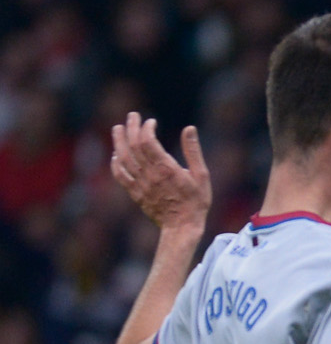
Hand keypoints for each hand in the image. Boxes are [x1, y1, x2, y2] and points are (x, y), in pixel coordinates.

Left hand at [109, 114, 209, 232]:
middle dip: (131, 128)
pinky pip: (120, 175)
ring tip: (118, 128)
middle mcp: (150, 175)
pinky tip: (116, 154)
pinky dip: (115, 163)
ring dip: (118, 141)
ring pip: (123, 158)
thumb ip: (193, 151)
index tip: (151, 122)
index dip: (146, 128)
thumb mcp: (202, 176)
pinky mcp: (135, 193)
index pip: (148, 141)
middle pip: (134, 145)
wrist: (182, 227)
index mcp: (166, 169)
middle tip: (132, 116)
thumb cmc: (196, 202)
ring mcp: (140, 184)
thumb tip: (189, 128)